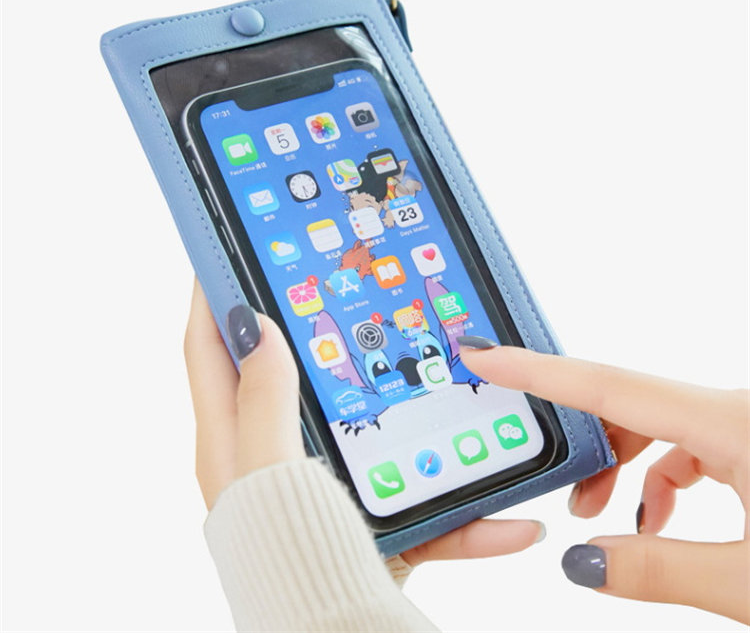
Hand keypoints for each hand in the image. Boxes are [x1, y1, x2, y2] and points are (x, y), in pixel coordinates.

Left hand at [183, 281, 544, 567]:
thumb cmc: (289, 561)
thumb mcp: (273, 472)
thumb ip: (265, 401)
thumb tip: (255, 326)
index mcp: (234, 440)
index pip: (209, 346)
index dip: (215, 292)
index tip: (231, 245)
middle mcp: (272, 455)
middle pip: (285, 371)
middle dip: (310, 324)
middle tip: (342, 281)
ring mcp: (322, 483)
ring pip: (365, 423)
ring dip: (405, 405)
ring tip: (435, 365)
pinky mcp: (368, 516)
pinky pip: (419, 500)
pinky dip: (462, 513)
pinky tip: (511, 519)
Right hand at [459, 338, 748, 623]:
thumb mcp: (749, 584)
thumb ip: (658, 570)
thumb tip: (583, 562)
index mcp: (735, 421)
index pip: (611, 385)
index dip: (536, 370)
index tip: (484, 355)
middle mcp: (737, 407)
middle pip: (629, 404)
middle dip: (583, 444)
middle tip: (560, 490)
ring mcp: (744, 419)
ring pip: (655, 421)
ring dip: (619, 462)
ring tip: (604, 514)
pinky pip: (687, 439)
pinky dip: (658, 472)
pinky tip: (656, 517)